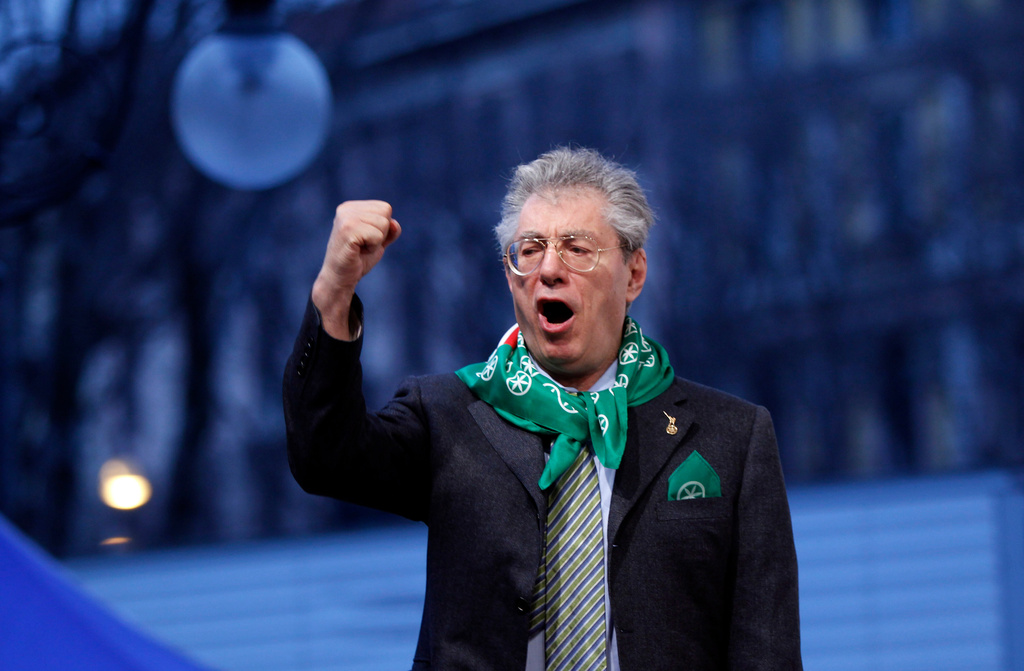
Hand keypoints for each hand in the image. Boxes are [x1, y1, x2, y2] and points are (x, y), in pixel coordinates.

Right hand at [312, 200, 401, 339]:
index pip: (385, 208)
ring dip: (376, 241)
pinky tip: (358, 251)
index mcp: (352, 207)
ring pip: (383, 223)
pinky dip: (373, 247)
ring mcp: (345, 218)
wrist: (341, 278)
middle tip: (363, 245)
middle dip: (381, 233)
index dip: (383, 228)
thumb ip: (390, 230)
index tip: (366, 239)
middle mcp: (346, 209)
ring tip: (360, 248)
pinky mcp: (347, 230)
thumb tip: (394, 224)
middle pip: (385, 212)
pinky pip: (377, 236)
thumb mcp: (378, 241)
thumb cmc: (359, 259)